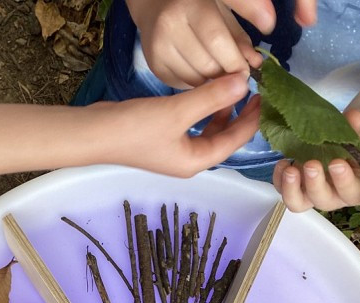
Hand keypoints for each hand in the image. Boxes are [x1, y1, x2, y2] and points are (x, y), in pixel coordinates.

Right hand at [109, 75, 259, 175]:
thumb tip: (241, 83)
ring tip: (232, 90)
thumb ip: (211, 98)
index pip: (234, 141)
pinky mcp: (163, 139)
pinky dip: (203, 111)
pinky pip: (193, 125)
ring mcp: (175, 151)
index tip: (263, 97)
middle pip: (224, 139)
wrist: (95, 134)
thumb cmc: (134, 130)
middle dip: (239, 117)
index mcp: (195, 162)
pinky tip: (204, 94)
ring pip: (208, 132)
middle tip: (253, 92)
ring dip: (221, 112)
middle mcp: (188, 160)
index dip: (251, 120)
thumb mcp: (177, 112)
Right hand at [131, 0, 258, 87]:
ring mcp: (158, 48)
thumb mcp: (223, 0)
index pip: (217, 41)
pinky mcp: (154, 65)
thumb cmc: (197, 1)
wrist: (154, 3)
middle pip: (207, 66)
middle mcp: (169, 26)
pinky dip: (198, 85)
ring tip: (218, 70)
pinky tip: (200, 70)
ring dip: (213, 83)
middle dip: (227, 76)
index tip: (247, 72)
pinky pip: (184, 86)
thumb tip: (257, 60)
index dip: (235, 62)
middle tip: (236, 75)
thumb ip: (246, 19)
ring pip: (196, 81)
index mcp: (191, 3)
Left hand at [272, 109, 359, 211]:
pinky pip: (286, 192)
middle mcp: (336, 195)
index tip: (337, 163)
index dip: (344, 182)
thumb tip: (353, 117)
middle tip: (311, 164)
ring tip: (290, 169)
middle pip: (323, 201)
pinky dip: (280, 181)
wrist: (354, 135)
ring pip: (299, 203)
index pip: (353, 192)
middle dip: (315, 184)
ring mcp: (315, 193)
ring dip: (292, 189)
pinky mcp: (299, 188)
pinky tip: (283, 163)